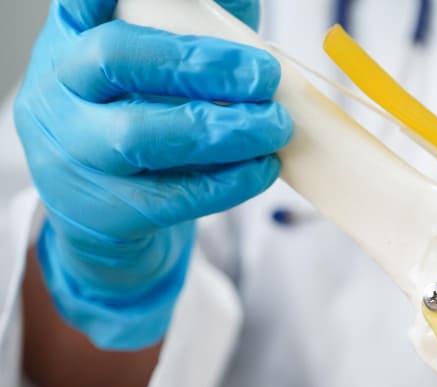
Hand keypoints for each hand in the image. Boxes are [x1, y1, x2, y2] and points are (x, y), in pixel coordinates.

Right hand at [14, 0, 291, 349]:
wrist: (101, 213)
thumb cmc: (139, 120)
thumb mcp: (152, 71)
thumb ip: (193, 28)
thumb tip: (245, 2)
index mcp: (70, 42)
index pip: (78, 6)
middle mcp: (59, 91)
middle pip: (114, 58)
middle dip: (199, 64)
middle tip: (265, 76)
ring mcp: (74, 153)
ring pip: (140, 135)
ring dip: (223, 129)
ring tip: (275, 125)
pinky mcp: (105, 210)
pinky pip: (172, 195)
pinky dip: (229, 181)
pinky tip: (264, 166)